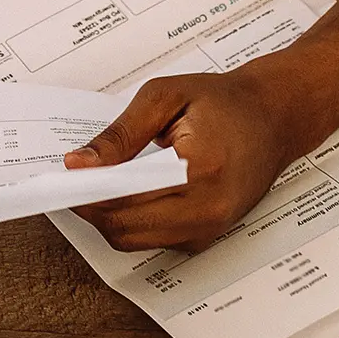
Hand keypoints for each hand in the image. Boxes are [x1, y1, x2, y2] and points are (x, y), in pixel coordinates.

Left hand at [65, 68, 308, 252]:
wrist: (277, 116)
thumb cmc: (224, 102)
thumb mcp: (164, 97)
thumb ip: (118, 135)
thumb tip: (78, 164)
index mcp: (201, 172)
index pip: (124, 199)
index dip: (84, 191)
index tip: (61, 176)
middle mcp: (209, 211)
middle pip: (123, 228)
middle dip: (89, 206)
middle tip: (73, 178)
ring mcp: (210, 229)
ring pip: (132, 240)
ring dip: (106, 216)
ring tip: (97, 182)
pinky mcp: (207, 236)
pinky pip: (151, 239)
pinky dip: (129, 220)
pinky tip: (123, 192)